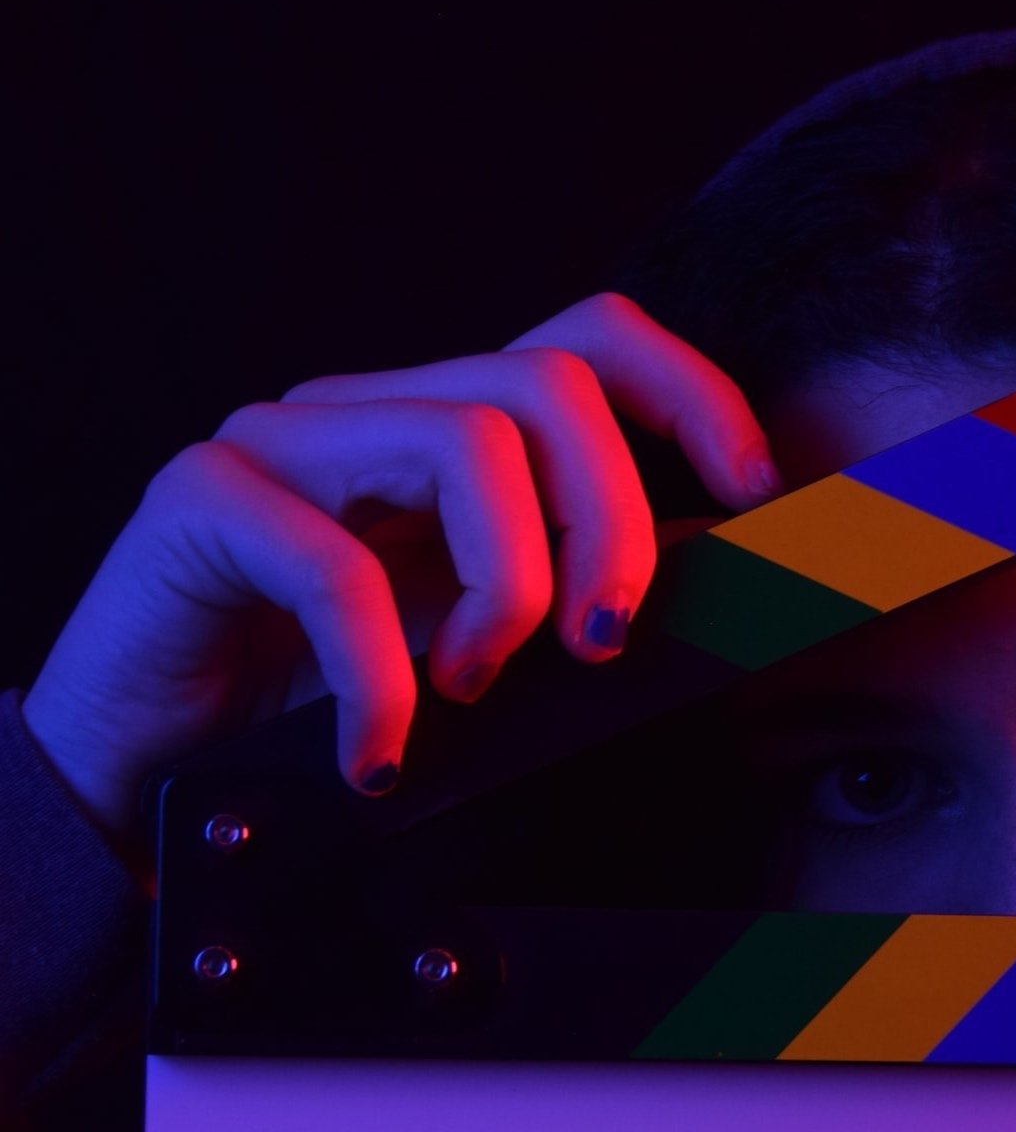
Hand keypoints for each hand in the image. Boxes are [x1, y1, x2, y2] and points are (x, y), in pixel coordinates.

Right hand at [22, 293, 779, 848]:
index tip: (756, 493)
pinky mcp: (202, 502)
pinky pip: (336, 561)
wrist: (144, 788)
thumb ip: (574, 602)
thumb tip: (720, 580)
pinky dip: (385, 676)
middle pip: (551, 383)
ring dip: (506, 590)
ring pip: (467, 442)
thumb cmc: (323, 717)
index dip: (692, 395)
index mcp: (451, 434)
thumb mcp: (484, 656)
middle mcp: (374, 414)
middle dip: (615, 520)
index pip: (590, 343)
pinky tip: (382, 752)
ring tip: (475, 689)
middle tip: (603, 643)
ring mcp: (286, 444)